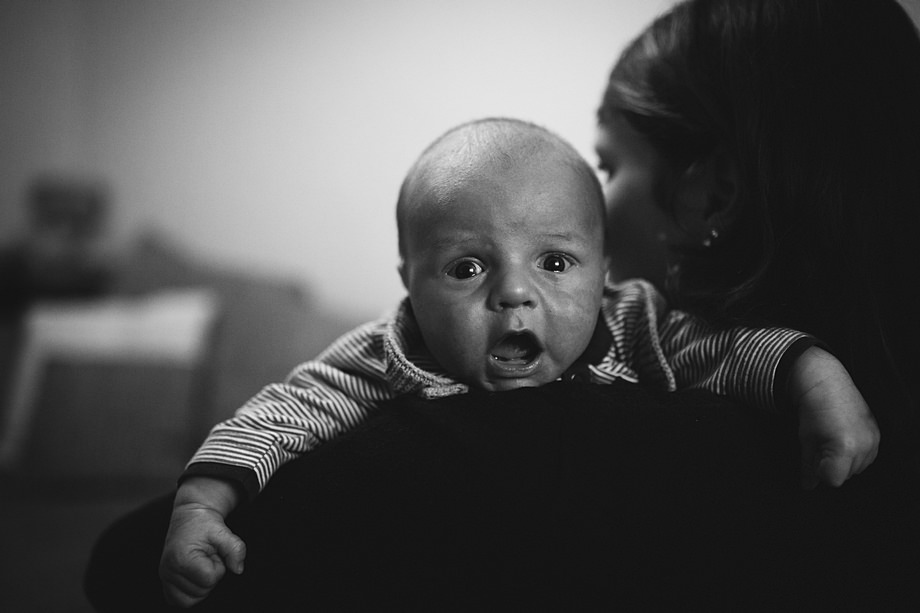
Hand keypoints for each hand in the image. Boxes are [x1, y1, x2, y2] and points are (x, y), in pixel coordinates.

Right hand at [159, 478, 245, 607]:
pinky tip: (195, 575)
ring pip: (192, 599)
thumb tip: (238, 569)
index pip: (209, 579)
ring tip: (201, 564)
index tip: (213, 553)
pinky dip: (191, 592)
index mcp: (181, 559)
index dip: (218, 566)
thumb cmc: (205, 523)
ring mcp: (164, 577)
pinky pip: (180, 601)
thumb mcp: (223, 531)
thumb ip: (235, 549)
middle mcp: (168, 570)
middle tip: (206, 556)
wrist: (190, 517)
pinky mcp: (165, 581)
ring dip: (202, 583)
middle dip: (210, 574)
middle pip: (202, 591)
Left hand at [790, 347, 879, 488]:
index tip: (814, 461)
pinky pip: (867, 456)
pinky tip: (843, 438)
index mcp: (844, 448)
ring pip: (857, 467)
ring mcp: (873, 440)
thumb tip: (807, 486)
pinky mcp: (877, 435)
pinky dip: (855, 453)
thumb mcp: (806, 440)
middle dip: (831, 467)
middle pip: (845, 475)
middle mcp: (863, 446)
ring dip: (844, 461)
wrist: (826, 383)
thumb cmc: (813, 411)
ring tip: (832, 440)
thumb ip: (808, 467)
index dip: (820, 473)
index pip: (833, 480)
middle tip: (821, 447)